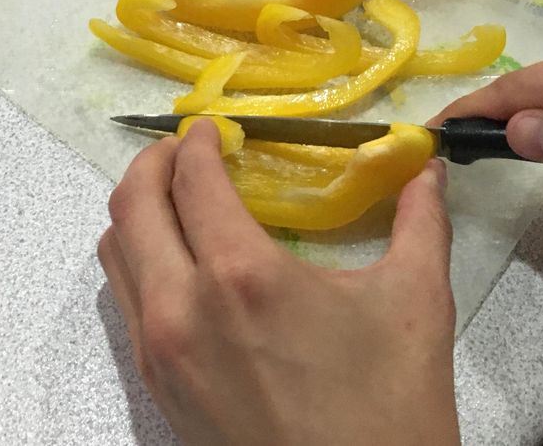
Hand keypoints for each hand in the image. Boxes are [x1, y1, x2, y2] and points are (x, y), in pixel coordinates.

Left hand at [98, 119, 459, 445]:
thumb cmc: (388, 414)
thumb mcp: (415, 306)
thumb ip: (421, 223)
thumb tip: (427, 170)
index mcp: (241, 276)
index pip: (191, 178)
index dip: (197, 140)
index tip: (213, 128)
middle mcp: (182, 308)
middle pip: (132, 203)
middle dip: (154, 160)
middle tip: (186, 149)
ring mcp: (160, 352)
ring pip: (115, 250)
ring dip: (139, 208)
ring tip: (177, 197)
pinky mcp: (156, 387)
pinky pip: (123, 297)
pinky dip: (138, 257)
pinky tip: (180, 260)